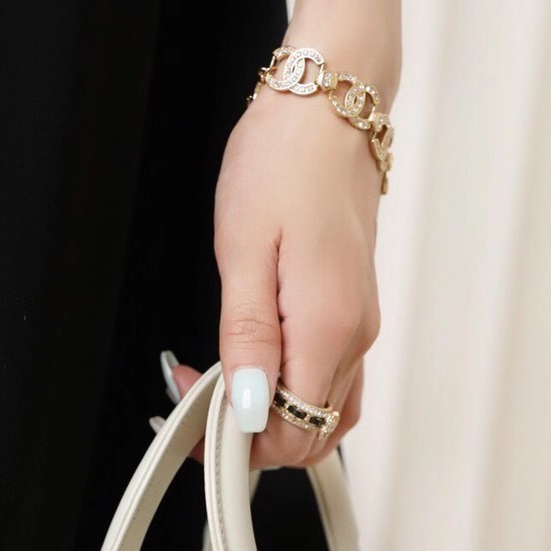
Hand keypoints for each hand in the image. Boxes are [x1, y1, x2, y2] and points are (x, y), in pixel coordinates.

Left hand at [171, 75, 383, 466]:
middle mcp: (354, 337)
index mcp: (328, 327)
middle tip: (193, 399)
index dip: (235, 442)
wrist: (329, 109)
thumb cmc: (285, 161)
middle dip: (247, 436)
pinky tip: (255, 369)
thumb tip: (248, 407)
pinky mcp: (353, 314)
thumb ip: (247, 338)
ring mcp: (358, 328)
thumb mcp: (244, 249)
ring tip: (218, 384)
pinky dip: (290, 394)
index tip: (191, 420)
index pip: (288, 432)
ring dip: (268, 419)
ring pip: (320, 416)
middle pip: (307, 436)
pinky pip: (328, 384)